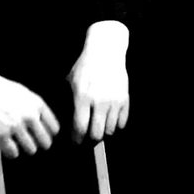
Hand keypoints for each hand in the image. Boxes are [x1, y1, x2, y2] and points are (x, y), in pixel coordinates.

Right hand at [0, 70, 59, 157]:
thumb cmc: (0, 89)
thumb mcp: (25, 94)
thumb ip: (36, 108)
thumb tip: (44, 124)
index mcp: (37, 104)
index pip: (54, 128)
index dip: (48, 134)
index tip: (42, 136)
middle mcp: (30, 116)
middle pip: (46, 142)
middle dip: (39, 144)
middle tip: (31, 143)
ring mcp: (16, 126)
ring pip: (31, 149)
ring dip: (24, 148)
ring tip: (17, 143)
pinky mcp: (1, 135)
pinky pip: (13, 153)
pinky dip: (11, 152)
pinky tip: (7, 146)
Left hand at [68, 20, 129, 142]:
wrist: (105, 51)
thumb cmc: (84, 67)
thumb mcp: (70, 83)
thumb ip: (69, 104)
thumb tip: (68, 125)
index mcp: (82, 97)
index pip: (80, 128)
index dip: (77, 139)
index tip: (76, 142)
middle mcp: (99, 101)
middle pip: (96, 134)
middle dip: (90, 140)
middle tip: (87, 138)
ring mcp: (114, 101)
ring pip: (110, 131)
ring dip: (103, 132)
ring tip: (97, 128)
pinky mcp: (125, 99)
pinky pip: (122, 123)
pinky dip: (115, 125)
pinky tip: (108, 120)